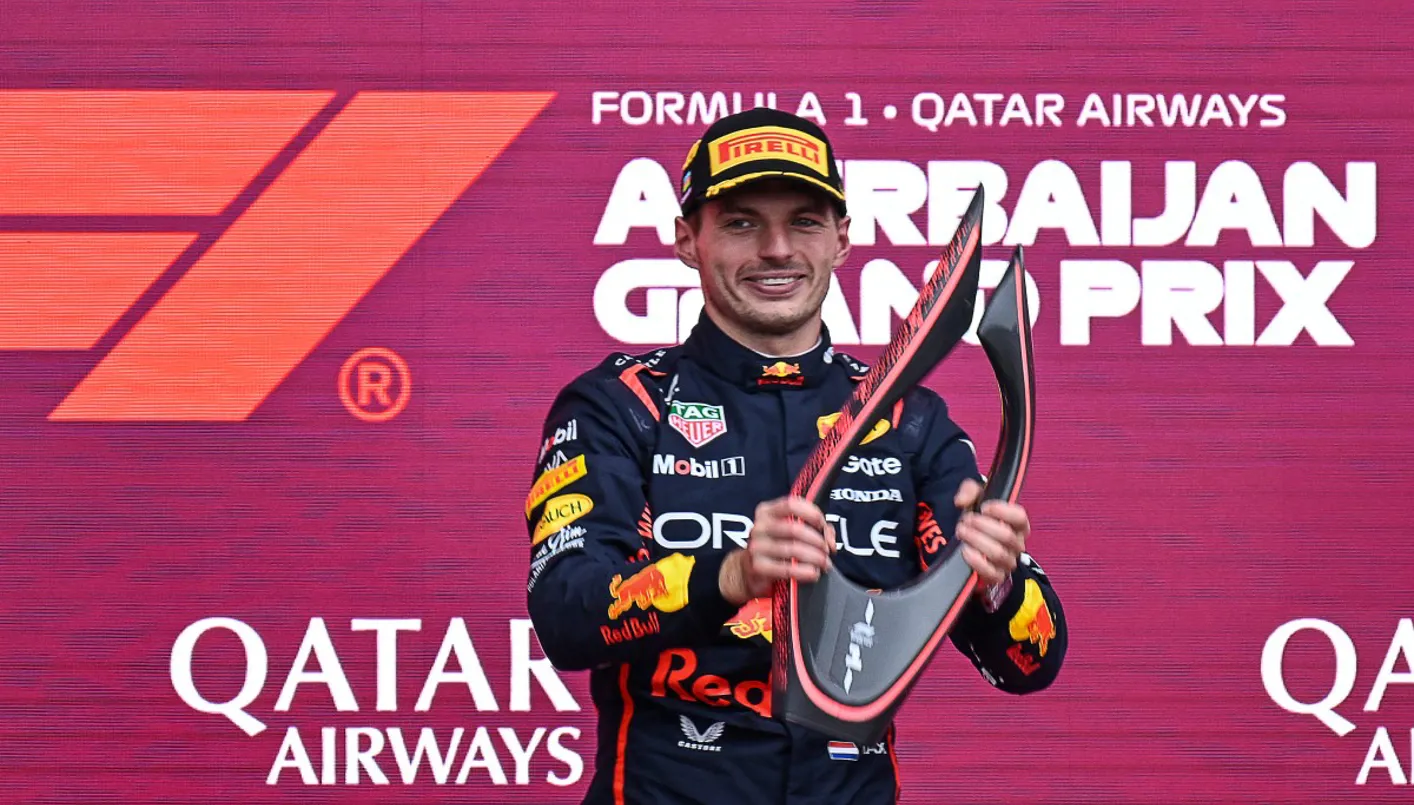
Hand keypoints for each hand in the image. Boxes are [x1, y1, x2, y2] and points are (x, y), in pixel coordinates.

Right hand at [719, 496, 835, 604]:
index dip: (812, 513)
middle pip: (795, 529)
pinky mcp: (758, 567)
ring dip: (815, 557)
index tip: (823, 526)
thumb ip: (813, 529)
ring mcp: (756, 546)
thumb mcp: (790, 533)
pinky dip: (805, 572)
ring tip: (824, 564)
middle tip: (827, 550)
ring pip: (793, 549)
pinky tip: (814, 574)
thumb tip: (830, 539)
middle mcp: (759, 526)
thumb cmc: (775, 549)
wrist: (747, 572)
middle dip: (817, 540)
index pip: (792, 504)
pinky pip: (787, 568)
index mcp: (766, 512)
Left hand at [953, 479, 1029, 591]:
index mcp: (1018, 525)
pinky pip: (991, 573)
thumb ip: (969, 490)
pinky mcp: (996, 576)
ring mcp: (1008, 562)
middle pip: (1006, 536)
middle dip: (982, 526)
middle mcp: (1017, 544)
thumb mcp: (975, 498)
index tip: (984, 508)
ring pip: (998, 553)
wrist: (970, 544)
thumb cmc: (979, 520)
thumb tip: (961, 501)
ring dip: (976, 540)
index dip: (1002, 511)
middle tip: (966, 520)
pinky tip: (965, 550)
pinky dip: (976, 561)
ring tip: (962, 532)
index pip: (1020, 518)